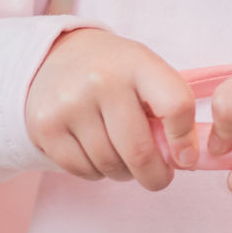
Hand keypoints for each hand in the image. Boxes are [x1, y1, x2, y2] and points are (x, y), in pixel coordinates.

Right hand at [24, 28, 197, 189]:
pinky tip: (97, 152)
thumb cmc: (112, 69)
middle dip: (156, 176)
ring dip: (124, 172)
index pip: (175, 105)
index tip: (185, 158)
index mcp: (136, 62)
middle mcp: (102, 80)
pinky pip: (83, 171)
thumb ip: (168, 106)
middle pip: (140, 151)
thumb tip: (186, 159)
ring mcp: (70, 103)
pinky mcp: (45, 126)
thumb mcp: (144, 70)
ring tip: (123, 156)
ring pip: (110, 165)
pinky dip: (96, 172)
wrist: (54, 56)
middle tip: (159, 177)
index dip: (185, 140)